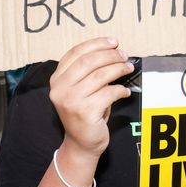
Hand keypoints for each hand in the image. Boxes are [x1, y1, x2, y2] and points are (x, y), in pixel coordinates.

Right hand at [49, 38, 132, 158]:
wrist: (81, 143)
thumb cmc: (85, 113)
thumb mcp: (80, 89)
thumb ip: (88, 71)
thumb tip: (114, 50)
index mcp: (57, 79)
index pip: (75, 53)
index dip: (96, 44)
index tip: (114, 42)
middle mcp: (60, 89)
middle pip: (89, 61)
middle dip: (111, 55)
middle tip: (125, 56)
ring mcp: (71, 100)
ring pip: (101, 75)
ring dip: (119, 69)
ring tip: (128, 68)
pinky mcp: (85, 112)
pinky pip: (109, 93)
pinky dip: (121, 90)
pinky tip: (125, 91)